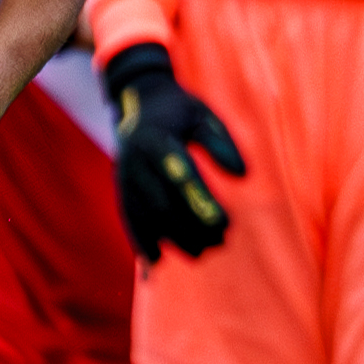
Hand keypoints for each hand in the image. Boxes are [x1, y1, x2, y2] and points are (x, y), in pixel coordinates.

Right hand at [101, 43, 244, 261]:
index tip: (224, 223)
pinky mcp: (120, 188)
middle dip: (189, 226)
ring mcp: (124, 176)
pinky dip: (141, 241)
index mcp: (156, 139)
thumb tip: (242, 173)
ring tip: (199, 254)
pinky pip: (129, 219)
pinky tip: (155, 264)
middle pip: (161, 202)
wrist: (136, 99)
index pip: (180, 175)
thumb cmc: (178, 109)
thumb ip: (221, 141)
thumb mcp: (202, 114)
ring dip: (170, 238)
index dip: (200, 201)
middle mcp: (135, 160)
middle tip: (219, 242)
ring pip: (145, 215)